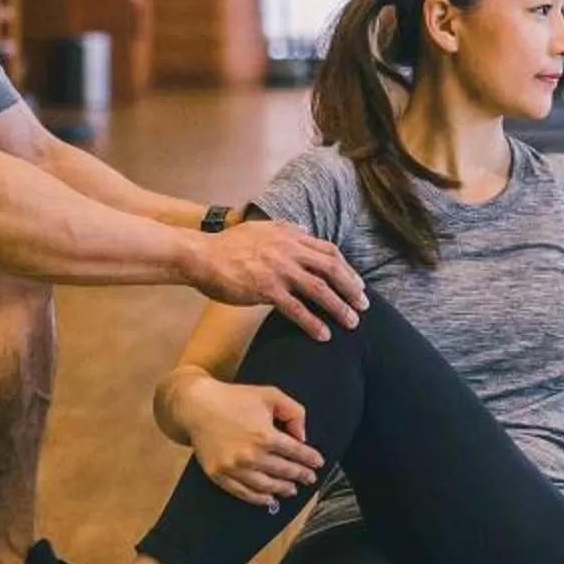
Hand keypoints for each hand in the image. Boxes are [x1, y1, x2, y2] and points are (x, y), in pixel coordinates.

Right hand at [176, 378, 325, 509]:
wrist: (197, 406)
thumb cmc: (234, 398)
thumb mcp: (270, 395)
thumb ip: (293, 413)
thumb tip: (302, 437)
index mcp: (265, 436)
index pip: (296, 452)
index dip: (310, 459)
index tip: (318, 463)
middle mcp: (250, 456)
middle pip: (283, 471)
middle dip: (300, 475)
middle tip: (310, 479)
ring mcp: (233, 468)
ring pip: (265, 486)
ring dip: (282, 489)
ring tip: (292, 489)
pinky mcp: (219, 475)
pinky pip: (243, 492)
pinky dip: (259, 499)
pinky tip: (269, 499)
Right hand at [186, 220, 365, 338]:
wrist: (200, 255)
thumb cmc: (227, 246)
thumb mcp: (261, 228)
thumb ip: (285, 228)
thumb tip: (304, 228)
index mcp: (290, 235)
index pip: (328, 251)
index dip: (347, 269)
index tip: (357, 285)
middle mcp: (289, 250)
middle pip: (332, 269)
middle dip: (352, 288)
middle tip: (363, 306)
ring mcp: (279, 269)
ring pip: (320, 290)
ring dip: (339, 308)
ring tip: (352, 324)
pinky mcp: (266, 289)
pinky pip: (297, 309)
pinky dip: (313, 323)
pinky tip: (324, 335)